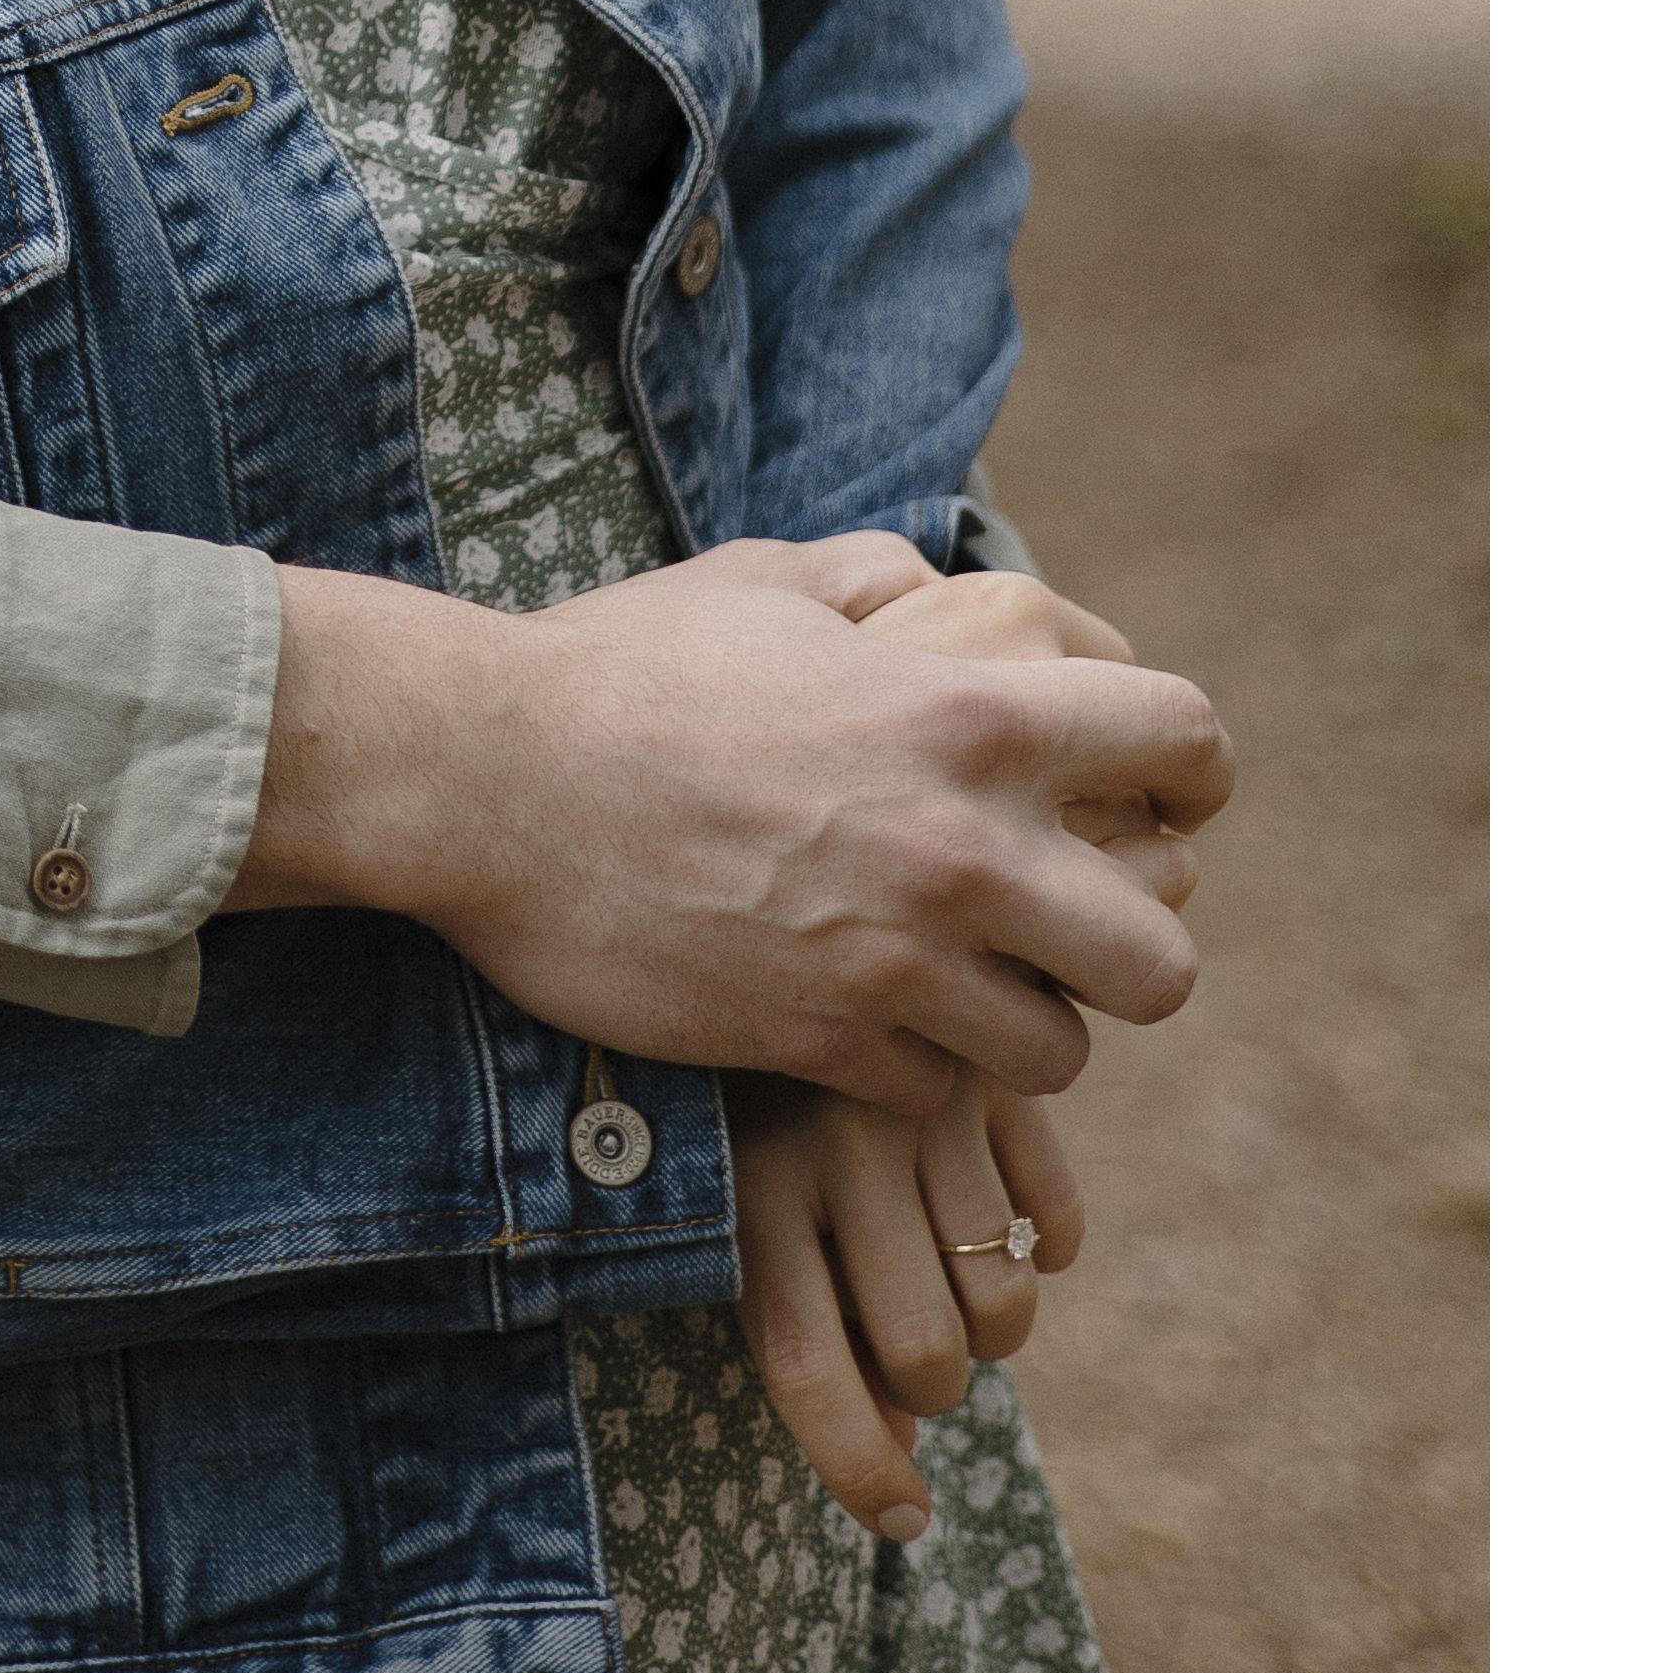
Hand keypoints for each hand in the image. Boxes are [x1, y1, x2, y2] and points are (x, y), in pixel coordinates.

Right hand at [224, 542, 1230, 1108]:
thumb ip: (878, 580)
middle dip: (1124, 947)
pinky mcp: (819, 1043)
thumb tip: (935, 586)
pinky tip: (857, 1012)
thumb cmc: (621, 663)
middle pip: (1163, 960)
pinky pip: (934, 1092)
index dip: (1188, 773)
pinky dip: (911, 1064)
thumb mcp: (764, 580)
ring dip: (1016, 1020)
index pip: (1183, 742)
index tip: (1157, 797)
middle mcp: (959, 847)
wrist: (483, 775)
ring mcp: (893, 959)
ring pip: (1056, 1050)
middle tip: (1059, 926)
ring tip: (956, 982)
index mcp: (968, 713)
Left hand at [732, 1070, 1089, 1540]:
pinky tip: (1016, 1226)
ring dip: (999, 1326)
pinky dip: (1053, 1248)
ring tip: (963, 1284)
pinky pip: (1059, 1219)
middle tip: (924, 1354)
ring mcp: (928, 1107)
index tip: (906, 1525)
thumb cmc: (754, 1090)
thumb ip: (809, 1312)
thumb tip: (902, 1455)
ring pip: (1005, 1301)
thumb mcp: (743, 1185)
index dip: (857, 1468)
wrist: (790, 910)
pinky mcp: (999, 1073)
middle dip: (938, 1386)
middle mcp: (838, 1148)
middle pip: (925, 1352)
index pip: (806, 1367)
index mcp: (751, 1186)